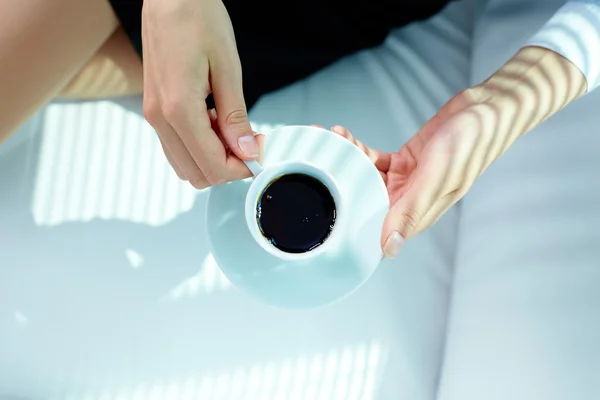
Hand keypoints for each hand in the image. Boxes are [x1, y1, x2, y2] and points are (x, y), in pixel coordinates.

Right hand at [141, 0, 258, 188]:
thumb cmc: (197, 18)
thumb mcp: (227, 67)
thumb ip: (236, 115)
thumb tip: (248, 151)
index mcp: (178, 108)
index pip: (212, 165)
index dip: (241, 169)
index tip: (259, 155)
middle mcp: (159, 117)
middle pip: (195, 174)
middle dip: (227, 168)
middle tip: (249, 144)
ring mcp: (154, 114)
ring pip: (183, 164)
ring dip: (211, 158)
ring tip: (232, 129)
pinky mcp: (155, 108)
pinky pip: (176, 146)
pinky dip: (199, 146)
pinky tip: (216, 121)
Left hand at [328, 46, 585, 257]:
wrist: (489, 108)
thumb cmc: (472, 142)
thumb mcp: (439, 176)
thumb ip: (411, 211)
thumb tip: (390, 249)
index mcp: (418, 213)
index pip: (374, 231)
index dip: (346, 222)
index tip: (321, 207)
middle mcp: (408, 201)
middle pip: (362, 201)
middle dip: (337, 183)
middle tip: (318, 158)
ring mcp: (405, 182)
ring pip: (363, 178)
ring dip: (344, 159)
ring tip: (331, 138)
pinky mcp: (403, 162)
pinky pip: (371, 159)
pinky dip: (356, 148)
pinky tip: (345, 135)